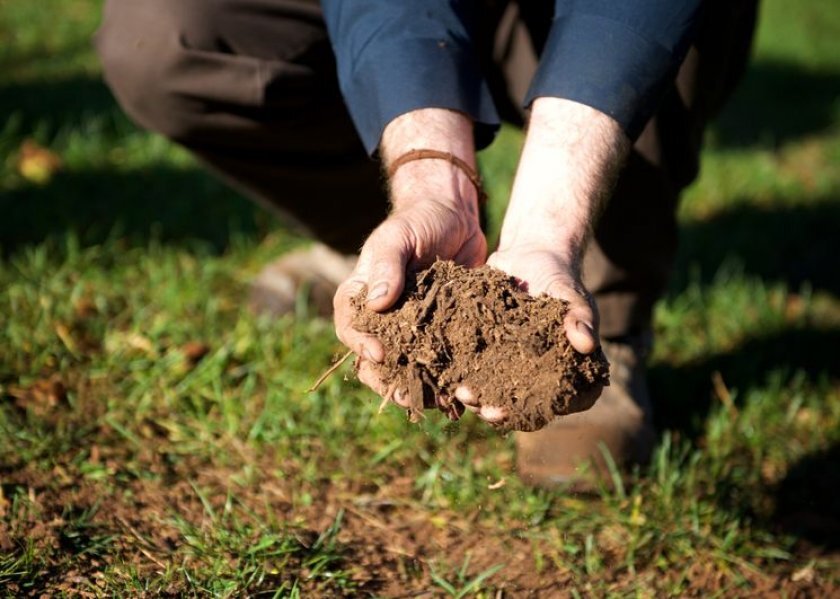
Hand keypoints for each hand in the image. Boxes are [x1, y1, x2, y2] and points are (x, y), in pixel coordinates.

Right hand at [332, 164, 486, 416]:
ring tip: (433, 401)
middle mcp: (383, 316)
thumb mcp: (398, 236)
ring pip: (405, 364)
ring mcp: (412, 326)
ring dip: (415, 385)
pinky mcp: (441, 331)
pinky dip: (445, 377)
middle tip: (402, 392)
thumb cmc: (420, 220)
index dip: (359, 344)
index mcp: (363, 293)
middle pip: (373, 357)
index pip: (349, 324)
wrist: (458, 217)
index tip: (379, 354)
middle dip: (385, 378)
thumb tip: (376, 304)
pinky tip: (459, 391)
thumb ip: (386, 266)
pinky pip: (438, 360)